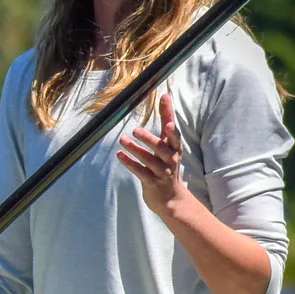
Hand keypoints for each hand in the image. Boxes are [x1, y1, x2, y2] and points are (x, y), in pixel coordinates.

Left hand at [117, 91, 198, 219]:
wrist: (171, 198)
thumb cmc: (168, 163)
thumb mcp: (169, 143)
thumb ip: (167, 120)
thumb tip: (165, 96)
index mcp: (175, 149)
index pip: (174, 136)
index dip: (171, 129)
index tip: (168, 122)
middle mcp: (170, 160)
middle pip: (161, 149)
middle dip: (149, 140)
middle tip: (135, 130)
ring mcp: (161, 173)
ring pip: (148, 161)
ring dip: (135, 150)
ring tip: (122, 140)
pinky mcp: (151, 183)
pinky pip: (140, 172)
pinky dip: (130, 163)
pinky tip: (120, 155)